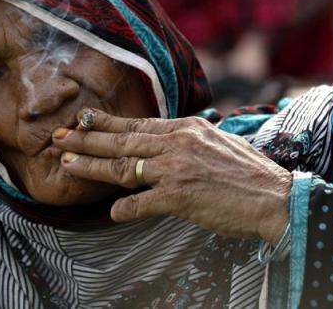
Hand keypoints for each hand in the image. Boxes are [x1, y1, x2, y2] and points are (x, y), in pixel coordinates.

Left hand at [52, 109, 291, 244]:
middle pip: (122, 140)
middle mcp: (177, 143)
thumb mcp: (218, 142)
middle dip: (86, 139)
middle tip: (58, 138)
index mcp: (187, 128)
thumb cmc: (250, 173)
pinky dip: (124, 209)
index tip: (82, 119)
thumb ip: (189, 140)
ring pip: (123, 166)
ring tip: (67, 165)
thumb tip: (166, 144)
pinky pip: (141, 203)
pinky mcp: (179, 196)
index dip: (106, 123)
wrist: (274, 196)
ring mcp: (176, 169)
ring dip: (91, 167)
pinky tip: (110, 212)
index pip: (138, 123)